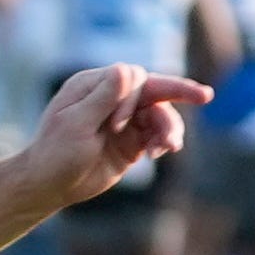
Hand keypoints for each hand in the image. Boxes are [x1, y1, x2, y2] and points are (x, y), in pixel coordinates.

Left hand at [9, 64, 210, 210]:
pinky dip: (163, 141)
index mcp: (93, 85)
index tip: (116, 127)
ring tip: (170, 148)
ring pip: (159, 113)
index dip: (134, 98)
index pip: (131, 77)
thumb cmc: (55, 153)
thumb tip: (126, 69)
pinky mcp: (131, 141)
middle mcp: (111, 98)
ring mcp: (124, 119)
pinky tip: (159, 154)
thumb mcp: (75, 124)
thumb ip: (103, 98)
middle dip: (178, 92)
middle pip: (153, 89)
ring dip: (169, 127)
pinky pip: (157, 134)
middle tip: (205, 96)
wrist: (48, 186)